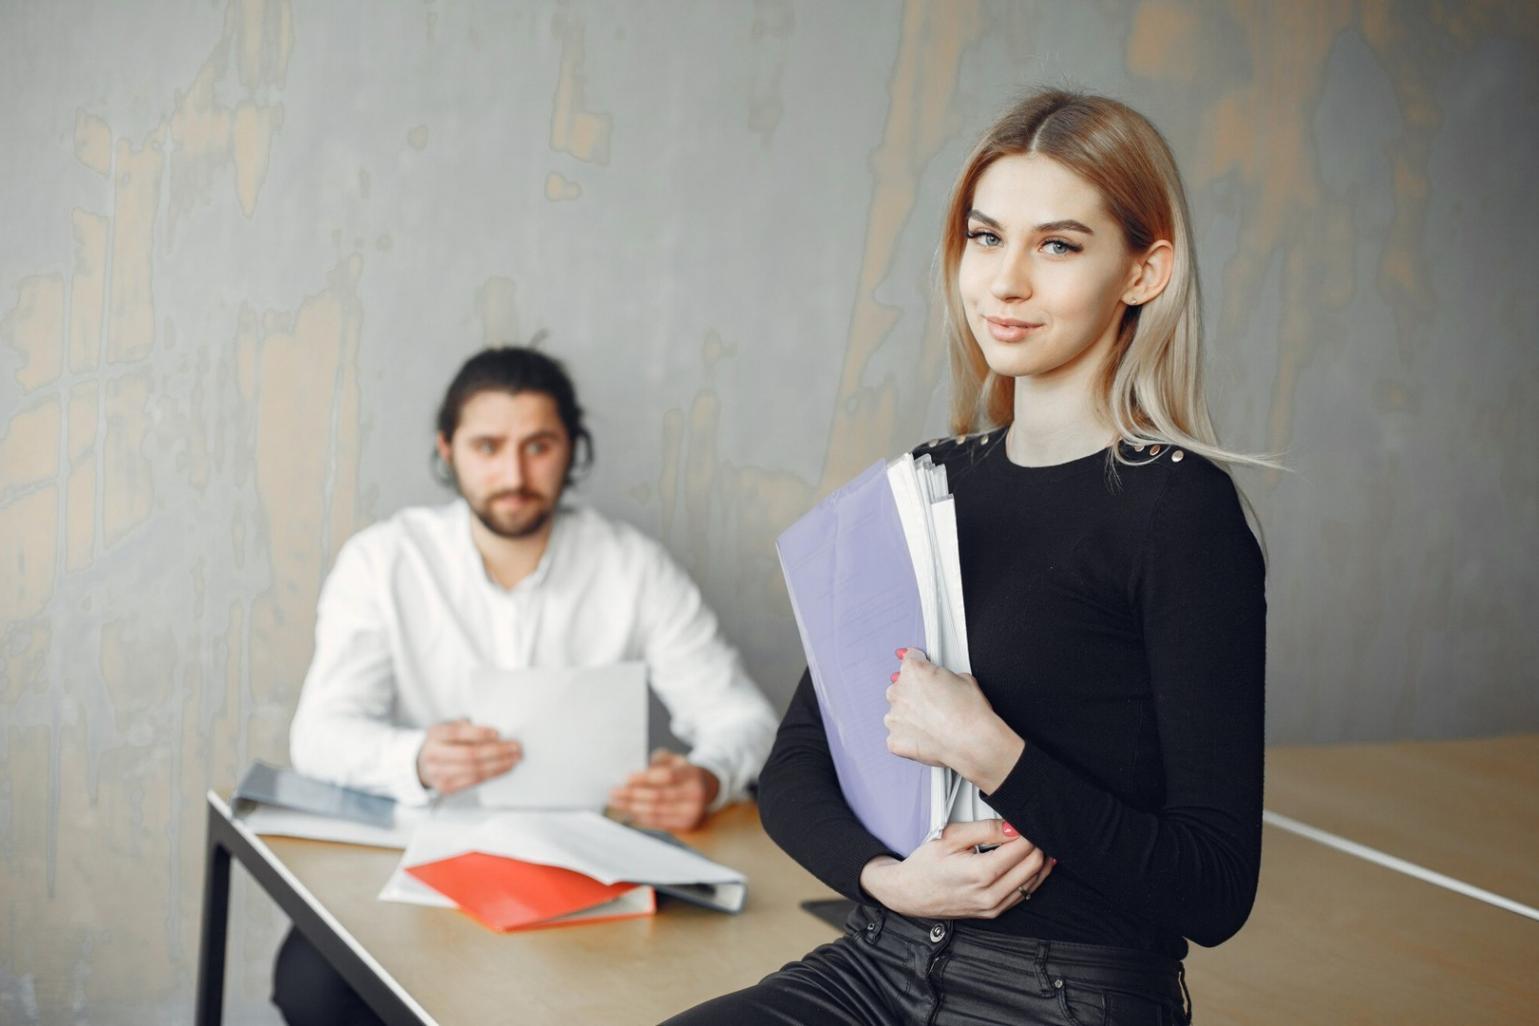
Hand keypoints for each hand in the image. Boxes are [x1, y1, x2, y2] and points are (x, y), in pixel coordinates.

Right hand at [416, 720, 521, 794]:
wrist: (424, 763)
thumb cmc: (446, 741)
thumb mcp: (451, 726)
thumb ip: (468, 726)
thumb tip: (498, 733)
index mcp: (435, 733)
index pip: (457, 732)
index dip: (478, 733)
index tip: (498, 733)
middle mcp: (433, 754)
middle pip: (469, 754)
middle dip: (496, 751)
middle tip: (515, 747)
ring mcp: (438, 773)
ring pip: (474, 770)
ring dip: (499, 765)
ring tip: (515, 759)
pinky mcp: (446, 788)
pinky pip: (474, 781)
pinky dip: (492, 774)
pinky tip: (504, 768)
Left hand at [608, 749, 720, 830]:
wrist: (705, 789)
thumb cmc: (682, 772)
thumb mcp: (673, 759)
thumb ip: (656, 761)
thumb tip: (632, 775)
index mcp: (691, 773)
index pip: (666, 776)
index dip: (645, 778)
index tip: (626, 778)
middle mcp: (694, 794)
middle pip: (658, 796)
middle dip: (632, 795)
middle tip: (614, 792)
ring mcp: (692, 811)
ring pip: (656, 811)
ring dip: (632, 808)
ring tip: (617, 803)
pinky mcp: (686, 824)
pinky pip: (659, 822)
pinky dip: (641, 817)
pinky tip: (629, 812)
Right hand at [858, 819, 1055, 919]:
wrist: (909, 893)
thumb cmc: (925, 865)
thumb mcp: (951, 837)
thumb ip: (985, 829)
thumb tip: (1013, 827)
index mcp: (981, 873)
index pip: (1023, 848)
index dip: (1028, 830)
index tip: (1025, 820)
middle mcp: (991, 895)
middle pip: (1034, 865)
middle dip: (1037, 844)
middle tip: (1031, 829)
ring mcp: (994, 907)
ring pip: (1034, 882)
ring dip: (1039, 861)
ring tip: (1033, 843)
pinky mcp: (994, 912)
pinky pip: (1024, 894)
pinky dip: (1032, 877)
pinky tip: (1029, 863)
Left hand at [885, 647, 1023, 791]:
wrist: (973, 743)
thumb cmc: (970, 712)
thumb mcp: (964, 678)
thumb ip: (942, 674)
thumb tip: (941, 680)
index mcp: (912, 671)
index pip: (910, 660)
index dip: (923, 667)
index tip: (926, 674)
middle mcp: (897, 692)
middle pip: (901, 687)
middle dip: (915, 693)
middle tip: (936, 704)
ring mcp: (893, 717)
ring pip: (898, 713)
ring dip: (911, 716)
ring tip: (935, 724)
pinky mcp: (894, 740)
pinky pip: (898, 736)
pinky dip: (910, 737)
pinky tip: (929, 738)